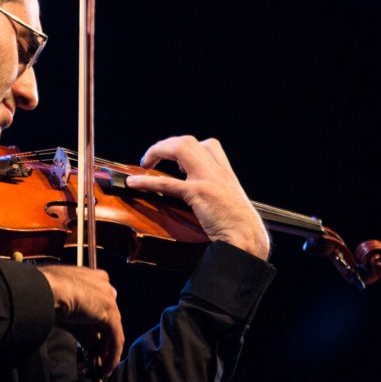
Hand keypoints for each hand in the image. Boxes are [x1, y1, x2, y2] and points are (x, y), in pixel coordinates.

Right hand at [37, 264, 123, 375]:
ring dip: (108, 349)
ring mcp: (107, 297)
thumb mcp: (63, 308)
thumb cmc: (45, 290)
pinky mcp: (109, 312)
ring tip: (101, 365)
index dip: (97, 322)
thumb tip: (87, 343)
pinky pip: (115, 338)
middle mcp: (102, 284)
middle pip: (108, 315)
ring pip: (113, 327)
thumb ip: (78, 325)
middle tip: (97, 354)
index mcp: (90, 277)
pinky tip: (105, 367)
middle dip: (103, 337)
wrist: (47, 289)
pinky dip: (112, 355)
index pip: (99, 301)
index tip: (93, 336)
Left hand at [125, 136, 269, 259]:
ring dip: (157, 151)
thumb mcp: (231, 204)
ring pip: (180, 148)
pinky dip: (146, 181)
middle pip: (189, 142)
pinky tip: (134, 182)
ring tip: (144, 163)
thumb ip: (218, 195)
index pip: (209, 146)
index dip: (188, 148)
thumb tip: (203, 201)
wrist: (247, 240)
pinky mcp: (199, 193)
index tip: (175, 160)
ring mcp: (209, 179)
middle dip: (166, 145)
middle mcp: (218, 171)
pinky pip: (167, 183)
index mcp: (226, 174)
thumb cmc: (240, 228)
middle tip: (152, 159)